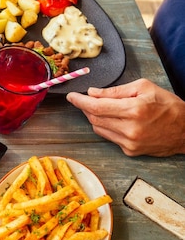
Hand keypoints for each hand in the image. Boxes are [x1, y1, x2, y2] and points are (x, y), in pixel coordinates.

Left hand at [66, 79, 184, 156]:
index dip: (80, 101)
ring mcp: (130, 143)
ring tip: (100, 108)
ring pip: (98, 129)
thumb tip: (93, 93)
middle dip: (85, 107)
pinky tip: (114, 120)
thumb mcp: (144, 88)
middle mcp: (130, 129)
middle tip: (83, 99)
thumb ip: (115, 91)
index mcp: (134, 110)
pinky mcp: (130, 151)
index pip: (96, 106)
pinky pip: (109, 137)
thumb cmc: (168, 105)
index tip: (71, 96)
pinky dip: (106, 127)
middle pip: (94, 118)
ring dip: (94, 117)